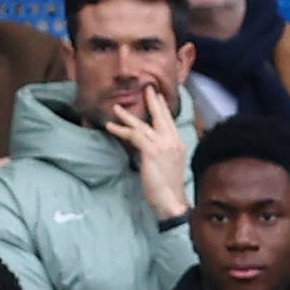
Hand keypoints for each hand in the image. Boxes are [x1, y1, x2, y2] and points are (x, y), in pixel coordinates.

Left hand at [107, 91, 189, 220]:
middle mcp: (173, 141)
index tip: (158, 97)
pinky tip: (111, 127)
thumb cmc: (168, 189)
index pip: (170, 122)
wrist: (171, 201)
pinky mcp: (152, 151)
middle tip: (147, 88)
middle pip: (162, 117)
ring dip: (128, 116)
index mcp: (178, 145)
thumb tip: (145, 145)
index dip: (163, 109)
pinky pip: (134, 136)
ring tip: (116, 107)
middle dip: (153, 101)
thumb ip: (160, 152)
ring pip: (144, 125)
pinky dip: (121, 130)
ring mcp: (163, 145)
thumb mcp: (167, 165)